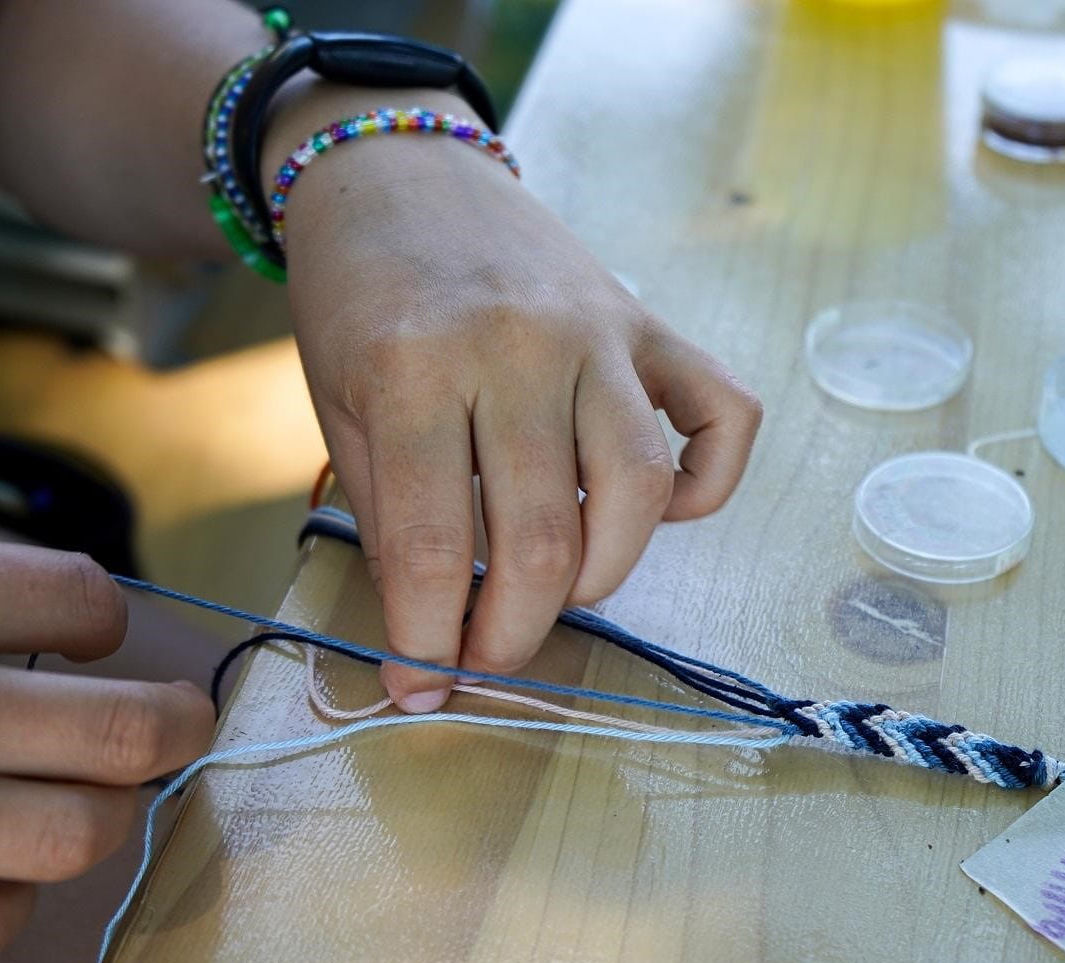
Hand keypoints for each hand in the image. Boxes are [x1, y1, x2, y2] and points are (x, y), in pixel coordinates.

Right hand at [0, 515, 213, 962]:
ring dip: (98, 812)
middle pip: (125, 734)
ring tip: (80, 789)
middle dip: (176, 724)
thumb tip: (60, 609)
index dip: (105, 615)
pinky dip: (2, 902)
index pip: (87, 602)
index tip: (87, 629)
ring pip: (70, 838)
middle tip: (175, 719)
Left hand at [274, 89, 762, 710]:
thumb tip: (427, 637)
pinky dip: (710, 480)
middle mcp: (520, 347)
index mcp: (415, 366)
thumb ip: (390, 516)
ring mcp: (601, 331)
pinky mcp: (652, 324)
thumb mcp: (340, 405)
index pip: (434, 547)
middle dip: (513, 633)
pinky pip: (723, 414)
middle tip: (486, 658)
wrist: (399, 171)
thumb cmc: (358, 296)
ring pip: (641, 492)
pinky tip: (662, 510)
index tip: (418, 688)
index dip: (424, 640)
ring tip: (557, 591)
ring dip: (604, 576)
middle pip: (544, 539)